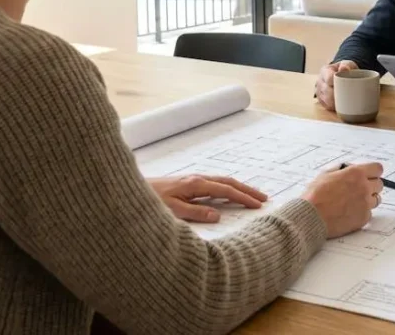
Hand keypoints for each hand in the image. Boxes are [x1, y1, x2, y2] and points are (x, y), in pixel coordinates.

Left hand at [147, 175, 267, 222]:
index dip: (244, 197)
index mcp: (195, 184)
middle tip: (264, 198)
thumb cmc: (149, 201)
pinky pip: (214, 184)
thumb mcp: (172, 211)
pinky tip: (228, 195)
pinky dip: (227, 189)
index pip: (226, 190)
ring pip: (222, 182)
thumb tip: (218, 215)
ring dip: (238, 188)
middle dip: (247, 190)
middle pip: (228, 182)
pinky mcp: (187, 184)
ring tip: (252, 196)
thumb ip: (195, 213)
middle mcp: (196, 179)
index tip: (258, 205)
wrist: (130, 191)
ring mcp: (192, 180)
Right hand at [300, 162, 383, 237]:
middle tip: (358, 190)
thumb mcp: (326, 174)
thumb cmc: (315, 195)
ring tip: (352, 202)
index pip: (378, 168)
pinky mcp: (364, 218)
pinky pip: (369, 213)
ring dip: (368, 199)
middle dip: (371, 185)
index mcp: (356, 173)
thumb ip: (342, 169)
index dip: (373, 172)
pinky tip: (348, 213)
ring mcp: (366, 204)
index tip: (369, 175)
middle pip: (379, 184)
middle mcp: (364, 187)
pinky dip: (361, 213)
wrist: (311, 217)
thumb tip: (349, 168)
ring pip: (376, 199)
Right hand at [314, 60, 358, 109]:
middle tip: (349, 96)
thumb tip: (344, 69)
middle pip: (327, 91)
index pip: (329, 78)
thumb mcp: (348, 64)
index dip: (336, 83)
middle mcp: (319, 81)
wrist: (342, 75)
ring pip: (326, 100)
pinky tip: (340, 107)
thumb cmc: (345, 70)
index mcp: (325, 71)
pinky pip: (326, 106)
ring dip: (336, 103)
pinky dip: (334, 107)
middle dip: (337, 95)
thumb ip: (347, 65)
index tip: (345, 86)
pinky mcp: (321, 100)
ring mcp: (319, 92)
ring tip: (346, 102)